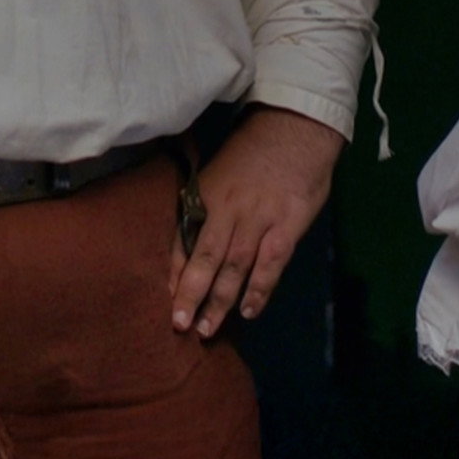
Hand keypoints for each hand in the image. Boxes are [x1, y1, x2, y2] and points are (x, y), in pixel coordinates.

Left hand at [168, 105, 342, 337]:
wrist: (294, 129)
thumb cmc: (253, 151)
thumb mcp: (217, 171)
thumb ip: (203, 204)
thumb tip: (186, 237)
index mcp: (205, 194)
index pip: (184, 237)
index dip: (174, 270)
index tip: (164, 298)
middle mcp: (227, 209)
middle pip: (205, 257)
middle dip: (190, 293)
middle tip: (178, 324)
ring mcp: (258, 219)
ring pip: (234, 266)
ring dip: (220, 301)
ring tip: (207, 329)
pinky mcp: (287, 226)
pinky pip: (270, 265)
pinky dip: (259, 290)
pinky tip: (249, 311)